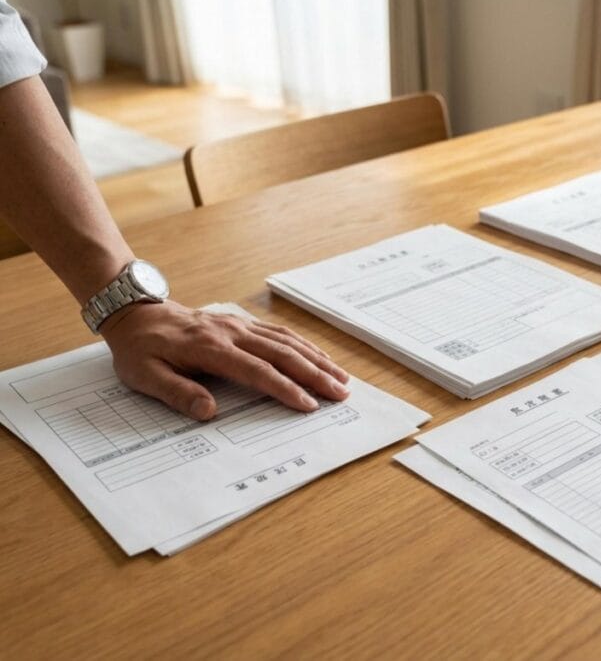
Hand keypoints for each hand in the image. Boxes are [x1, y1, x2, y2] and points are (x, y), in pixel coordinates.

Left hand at [100, 301, 349, 420]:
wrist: (136, 312)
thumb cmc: (140, 349)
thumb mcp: (145, 376)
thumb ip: (177, 393)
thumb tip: (209, 411)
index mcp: (210, 347)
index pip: (257, 370)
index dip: (285, 388)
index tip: (307, 405)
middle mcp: (232, 332)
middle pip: (283, 353)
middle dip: (315, 374)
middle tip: (341, 393)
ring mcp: (240, 325)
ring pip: (288, 341)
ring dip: (317, 360)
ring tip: (342, 378)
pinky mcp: (242, 323)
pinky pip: (280, 333)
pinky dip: (305, 346)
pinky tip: (320, 358)